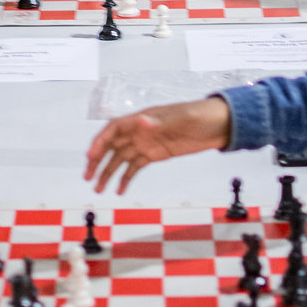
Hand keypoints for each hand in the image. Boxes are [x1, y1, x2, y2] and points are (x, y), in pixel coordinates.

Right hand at [84, 97, 231, 194]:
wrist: (219, 125)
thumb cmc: (200, 116)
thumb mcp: (181, 119)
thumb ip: (160, 122)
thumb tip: (142, 121)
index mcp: (143, 119)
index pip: (114, 129)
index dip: (100, 142)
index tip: (91, 156)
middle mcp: (140, 131)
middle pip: (112, 145)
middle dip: (98, 160)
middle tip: (88, 176)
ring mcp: (147, 143)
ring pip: (121, 158)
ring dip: (108, 173)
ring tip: (99, 189)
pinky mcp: (156, 154)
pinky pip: (135, 166)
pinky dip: (126, 178)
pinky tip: (119, 190)